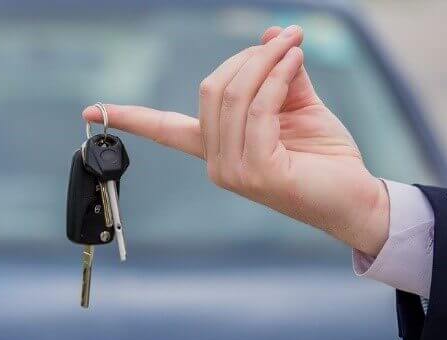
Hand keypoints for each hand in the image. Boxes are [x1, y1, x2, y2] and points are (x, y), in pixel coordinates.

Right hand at [82, 25, 389, 255]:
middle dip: (248, 57)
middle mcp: (215, 163)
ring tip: (295, 45)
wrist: (357, 198)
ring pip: (233, 95)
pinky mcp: (256, 173)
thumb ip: (279, 74)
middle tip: (287, 40)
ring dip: (267, 60)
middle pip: (211, 89)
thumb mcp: (298, 105)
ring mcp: (232, 171)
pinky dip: (278, 77)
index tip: (89, 110)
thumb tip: (272, 33)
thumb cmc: (326, 156)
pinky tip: (296, 63)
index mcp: (215, 149)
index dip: (128, 116)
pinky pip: (258, 109)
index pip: (163, 130)